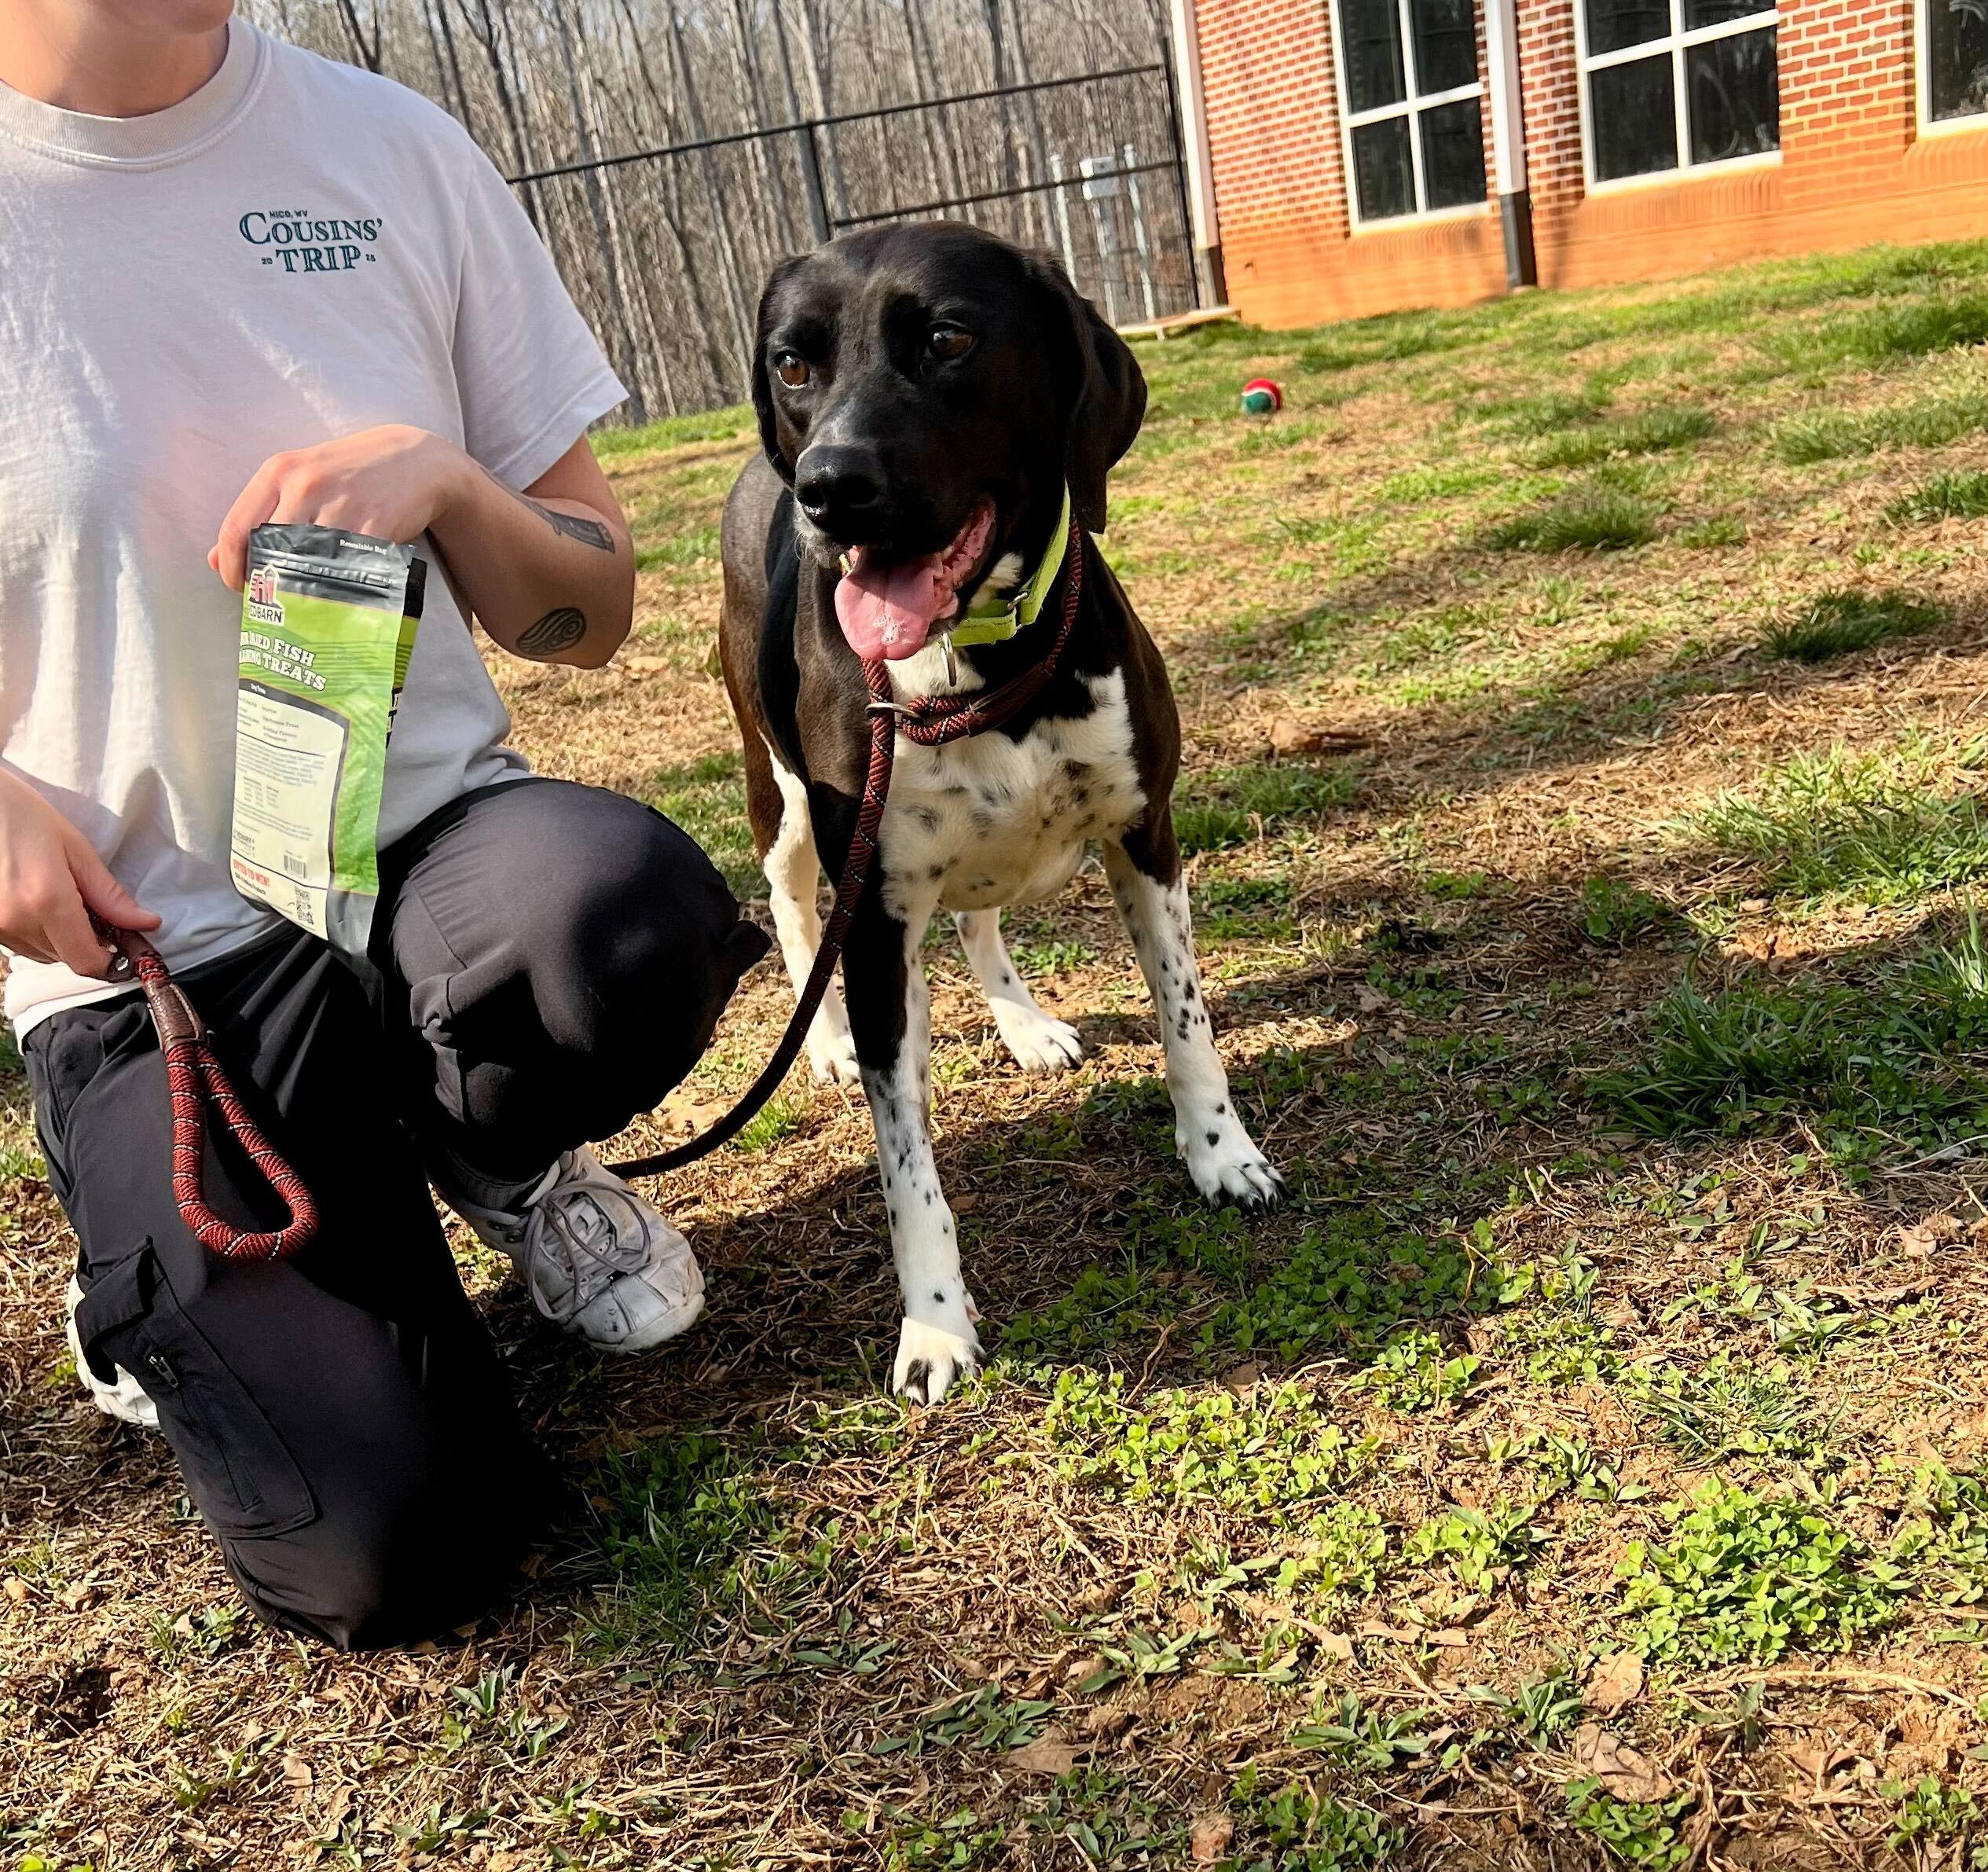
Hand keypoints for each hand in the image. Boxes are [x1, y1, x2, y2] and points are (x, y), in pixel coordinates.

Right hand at [0, 769, 158, 976]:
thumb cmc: (26, 818)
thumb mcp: (76, 850)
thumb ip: (110, 895)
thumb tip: (147, 924)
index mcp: (47, 901)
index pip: (87, 961)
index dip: (111, 960)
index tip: (124, 942)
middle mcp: (17, 921)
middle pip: (68, 959)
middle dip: (88, 942)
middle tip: (92, 908)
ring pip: (45, 954)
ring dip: (62, 938)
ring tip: (61, 897)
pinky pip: (23, 944)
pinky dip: (39, 932)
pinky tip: (38, 900)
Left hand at [209, 425, 473, 590]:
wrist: (416, 460)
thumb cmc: (351, 473)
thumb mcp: (299, 478)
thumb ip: (259, 513)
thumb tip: (214, 558)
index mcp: (279, 471)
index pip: (236, 528)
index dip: (231, 567)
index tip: (238, 587)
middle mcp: (305, 485)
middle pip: (268, 551)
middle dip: (267, 582)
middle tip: (273, 600)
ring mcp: (341, 505)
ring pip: (306, 563)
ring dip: (302, 589)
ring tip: (304, 600)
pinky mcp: (374, 525)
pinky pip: (346, 566)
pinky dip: (339, 585)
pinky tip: (338, 591)